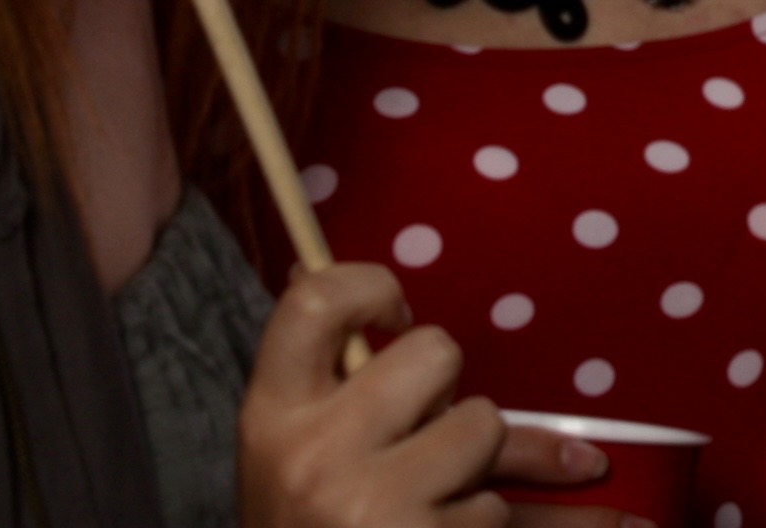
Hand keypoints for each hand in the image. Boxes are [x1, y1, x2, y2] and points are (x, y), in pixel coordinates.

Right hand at [240, 263, 613, 527]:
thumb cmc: (299, 524)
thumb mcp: (283, 444)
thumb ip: (315, 369)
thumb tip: (308, 263)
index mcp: (270, 414)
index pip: (312, 302)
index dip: (368, 284)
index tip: (394, 308)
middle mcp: (318, 456)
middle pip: (432, 353)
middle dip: (444, 384)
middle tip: (422, 419)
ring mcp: (376, 511)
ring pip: (481, 429)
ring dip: (472, 461)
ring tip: (428, 492)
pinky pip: (494, 511)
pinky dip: (478, 523)